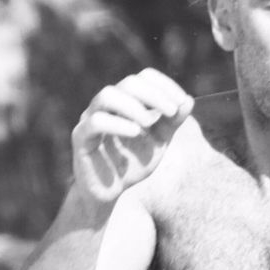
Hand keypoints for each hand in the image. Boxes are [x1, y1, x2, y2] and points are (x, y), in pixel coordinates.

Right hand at [72, 69, 193, 202]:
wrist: (112, 191)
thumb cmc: (134, 160)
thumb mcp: (160, 140)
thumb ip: (173, 121)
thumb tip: (187, 100)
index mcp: (127, 101)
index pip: (144, 78)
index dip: (164, 85)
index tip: (181, 102)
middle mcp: (108, 105)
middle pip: (129, 83)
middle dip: (154, 94)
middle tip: (171, 112)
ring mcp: (92, 119)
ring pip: (107, 95)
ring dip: (134, 105)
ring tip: (149, 122)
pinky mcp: (81, 138)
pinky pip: (95, 122)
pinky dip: (118, 124)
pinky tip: (136, 133)